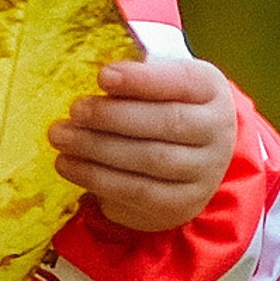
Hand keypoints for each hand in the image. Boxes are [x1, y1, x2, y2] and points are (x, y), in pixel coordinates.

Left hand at [50, 53, 237, 235]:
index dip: (142, 80)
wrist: (187, 159)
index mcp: (212, 90)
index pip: (181, 81)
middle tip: (74, 110)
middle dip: (113, 116)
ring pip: (149, 159)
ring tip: (61, 137)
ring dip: (97, 148)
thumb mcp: (158, 84)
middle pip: (166, 122)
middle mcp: (218, 132)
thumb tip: (101, 77)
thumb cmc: (161, 107)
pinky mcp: (182, 204)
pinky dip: (97, 178)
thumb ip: (136, 76)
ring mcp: (205, 172)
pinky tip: (68, 164)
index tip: (103, 76)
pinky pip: (137, 192)